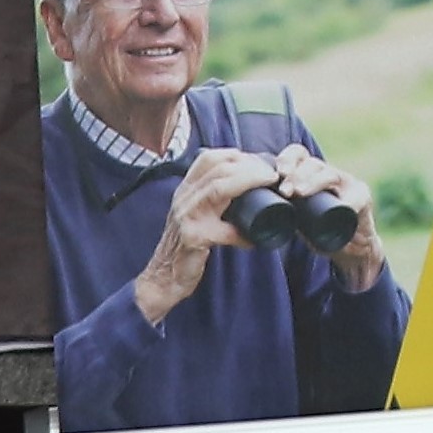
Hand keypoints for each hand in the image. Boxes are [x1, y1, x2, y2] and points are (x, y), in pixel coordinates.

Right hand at [135, 147, 279, 325]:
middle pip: (218, 169)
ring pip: (219, 189)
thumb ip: (208, 200)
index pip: (207, 158)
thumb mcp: (191, 215)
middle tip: (270, 173)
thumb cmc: (183, 247)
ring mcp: (186, 217)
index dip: (234, 154)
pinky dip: (243, 234)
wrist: (162, 278)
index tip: (256, 160)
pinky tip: (253, 239)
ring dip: (249, 182)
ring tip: (268, 185)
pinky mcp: (194, 238)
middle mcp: (183, 198)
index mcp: (185, 190)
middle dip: (249, 166)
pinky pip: (225, 231)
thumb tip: (244, 191)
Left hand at [270, 144, 384, 287]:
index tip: (277, 174)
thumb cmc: (319, 230)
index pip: (298, 155)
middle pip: (312, 163)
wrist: (352, 246)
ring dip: (314, 181)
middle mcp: (329, 173)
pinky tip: (344, 205)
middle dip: (296, 173)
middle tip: (285, 189)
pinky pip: (357, 199)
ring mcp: (347, 185)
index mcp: (311, 173)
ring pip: (330, 175)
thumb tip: (240, 216)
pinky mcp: (362, 199)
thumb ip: (277, 211)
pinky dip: (349, 202)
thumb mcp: (297, 217)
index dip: (287, 160)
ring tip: (300, 192)